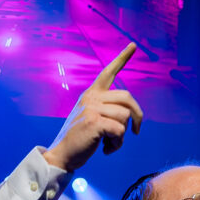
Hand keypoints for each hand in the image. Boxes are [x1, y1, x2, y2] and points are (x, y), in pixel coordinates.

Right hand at [43, 44, 141, 172]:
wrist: (62, 154)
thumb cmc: (80, 138)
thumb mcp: (91, 117)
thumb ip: (106, 109)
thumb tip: (130, 114)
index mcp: (91, 94)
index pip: (108, 72)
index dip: (122, 58)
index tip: (133, 45)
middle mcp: (91, 97)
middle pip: (127, 97)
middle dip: (137, 115)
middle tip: (136, 131)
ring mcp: (92, 109)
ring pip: (125, 116)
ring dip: (123, 134)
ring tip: (110, 142)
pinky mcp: (94, 122)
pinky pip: (120, 130)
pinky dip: (118, 144)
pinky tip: (107, 150)